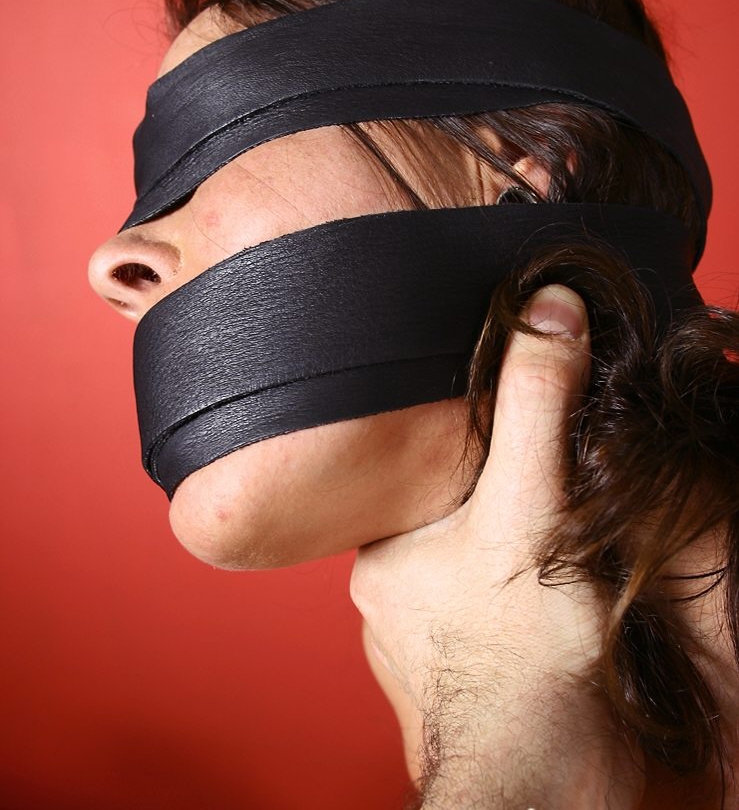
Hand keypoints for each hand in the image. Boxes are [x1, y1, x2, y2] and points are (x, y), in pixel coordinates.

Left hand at [351, 285, 642, 808]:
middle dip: (491, 527)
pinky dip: (507, 629)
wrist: (543, 778)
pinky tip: (540, 628)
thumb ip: (536, 403)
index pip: (420, 487)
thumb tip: (547, 309)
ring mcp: (413, 659)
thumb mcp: (533, 500)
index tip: (510, 473)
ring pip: (459, 591)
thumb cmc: (524, 647)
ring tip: (545, 581)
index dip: (473, 469)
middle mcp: (385, 609)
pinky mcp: (452, 697)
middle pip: (443, 538)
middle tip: (537, 528)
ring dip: (502, 582)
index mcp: (383, 555)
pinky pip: (478, 640)